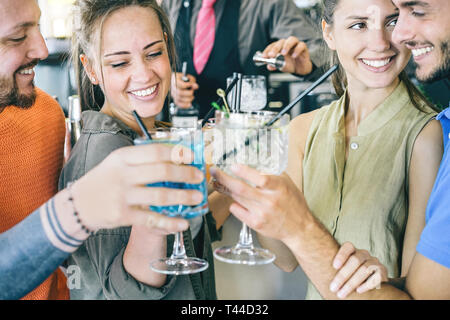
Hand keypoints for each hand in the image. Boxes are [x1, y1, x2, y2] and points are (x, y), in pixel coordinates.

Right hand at [71, 143, 205, 233]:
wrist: (77, 205)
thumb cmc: (103, 180)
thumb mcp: (117, 162)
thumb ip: (141, 159)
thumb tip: (175, 158)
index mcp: (123, 157)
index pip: (156, 151)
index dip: (177, 153)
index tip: (192, 156)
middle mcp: (123, 174)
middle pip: (162, 171)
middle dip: (186, 174)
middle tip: (199, 177)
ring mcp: (123, 196)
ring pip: (160, 195)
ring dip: (183, 196)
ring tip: (196, 198)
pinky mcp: (123, 215)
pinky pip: (152, 219)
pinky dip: (170, 222)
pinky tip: (183, 222)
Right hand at [170, 72, 198, 108]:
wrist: (181, 82)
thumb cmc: (185, 80)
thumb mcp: (190, 78)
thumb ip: (192, 82)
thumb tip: (195, 86)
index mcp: (175, 79)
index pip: (180, 84)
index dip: (187, 85)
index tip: (192, 85)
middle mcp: (172, 87)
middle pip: (179, 93)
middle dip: (189, 93)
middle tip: (192, 91)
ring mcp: (173, 94)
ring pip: (179, 99)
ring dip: (188, 99)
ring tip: (192, 97)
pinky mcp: (175, 99)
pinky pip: (178, 104)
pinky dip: (185, 105)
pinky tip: (190, 104)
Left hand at [210, 164, 311, 242]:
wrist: (299, 228)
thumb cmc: (293, 204)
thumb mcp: (287, 183)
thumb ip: (271, 174)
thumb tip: (253, 163)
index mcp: (279, 188)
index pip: (260, 178)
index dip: (244, 172)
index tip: (233, 166)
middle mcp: (269, 201)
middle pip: (241, 189)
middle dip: (224, 179)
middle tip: (215, 172)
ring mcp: (261, 213)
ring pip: (237, 198)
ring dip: (226, 189)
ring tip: (219, 183)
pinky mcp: (256, 223)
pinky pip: (237, 210)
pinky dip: (233, 203)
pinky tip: (236, 200)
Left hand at [262, 36, 312, 75]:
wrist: (300, 69)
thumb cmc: (290, 64)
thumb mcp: (281, 66)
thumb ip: (274, 65)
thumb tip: (269, 66)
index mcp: (280, 47)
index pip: (273, 45)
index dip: (268, 50)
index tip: (264, 56)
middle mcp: (287, 43)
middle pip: (281, 42)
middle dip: (275, 48)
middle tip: (272, 55)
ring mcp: (296, 44)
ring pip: (291, 40)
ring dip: (286, 46)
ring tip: (283, 54)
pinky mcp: (303, 47)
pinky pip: (301, 45)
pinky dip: (297, 50)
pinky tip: (294, 56)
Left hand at [329, 242, 387, 298]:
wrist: (371, 277)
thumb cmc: (350, 272)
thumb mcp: (343, 267)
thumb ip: (335, 268)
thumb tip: (318, 273)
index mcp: (353, 250)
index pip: (348, 246)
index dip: (341, 255)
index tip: (334, 266)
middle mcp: (364, 254)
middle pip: (355, 260)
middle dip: (343, 275)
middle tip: (333, 288)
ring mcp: (374, 262)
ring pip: (365, 269)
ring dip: (352, 283)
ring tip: (342, 293)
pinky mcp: (382, 271)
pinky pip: (376, 277)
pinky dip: (366, 285)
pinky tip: (358, 291)